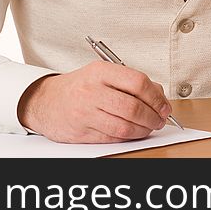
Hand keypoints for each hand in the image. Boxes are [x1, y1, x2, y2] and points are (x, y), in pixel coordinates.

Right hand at [17, 61, 172, 142]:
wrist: (46, 101)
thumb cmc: (79, 87)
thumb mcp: (103, 74)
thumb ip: (131, 82)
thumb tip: (159, 96)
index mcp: (100, 71)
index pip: (138, 83)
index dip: (156, 97)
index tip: (164, 105)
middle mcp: (92, 91)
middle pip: (133, 108)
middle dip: (153, 117)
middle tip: (160, 120)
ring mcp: (86, 113)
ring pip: (125, 127)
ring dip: (143, 130)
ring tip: (148, 127)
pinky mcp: (82, 132)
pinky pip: (113, 138)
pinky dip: (128, 137)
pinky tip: (133, 133)